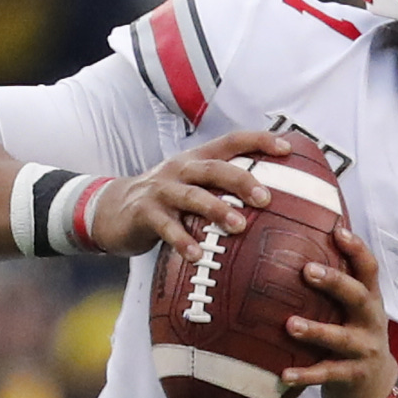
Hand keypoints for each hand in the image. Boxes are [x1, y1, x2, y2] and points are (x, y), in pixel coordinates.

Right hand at [87, 129, 293, 263]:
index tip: (287, 147)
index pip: (230, 142)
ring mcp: (161, 190)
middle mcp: (180, 170)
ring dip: (216, 209)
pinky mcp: (144, 213)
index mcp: (196, 160)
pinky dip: (182, 241)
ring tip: (238, 226)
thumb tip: (272, 204)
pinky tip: (197, 256)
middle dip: (241, 181)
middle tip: (266, 198)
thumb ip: (222, 190)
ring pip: (191, 196)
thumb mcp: (192, 188)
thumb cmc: (165, 202)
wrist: (111, 210)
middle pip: (214, 168)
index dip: (258, 141)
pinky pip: (166, 227)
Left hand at [281, 227, 397, 397]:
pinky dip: (306, 375)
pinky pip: (328, 374)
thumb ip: (336, 290)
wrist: (377, 390)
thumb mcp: (353, 313)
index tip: (338, 230)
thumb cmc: (355, 341)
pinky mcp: (353, 376)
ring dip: (316, 330)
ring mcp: (365, 350)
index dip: (357, 249)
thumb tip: (297, 253)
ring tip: (290, 324)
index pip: (369, 269)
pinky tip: (284, 373)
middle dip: (335, 282)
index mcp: (370, 301)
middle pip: (358, 297)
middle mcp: (371, 322)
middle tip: (307, 270)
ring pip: (341, 338)